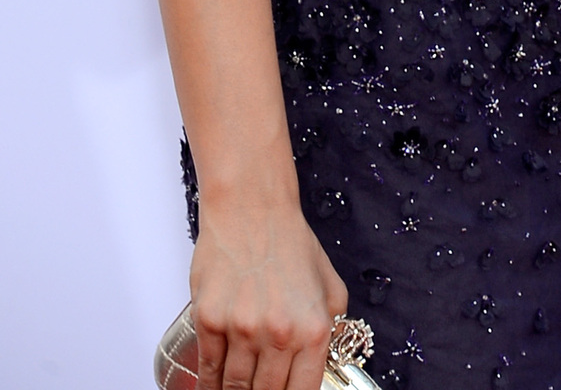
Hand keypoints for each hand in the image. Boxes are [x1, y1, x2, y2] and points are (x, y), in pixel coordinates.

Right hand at [189, 197, 347, 389]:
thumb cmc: (288, 241)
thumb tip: (325, 359)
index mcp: (313, 328)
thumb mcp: (328, 284)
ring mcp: (242, 328)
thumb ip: (332, 326)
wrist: (252, 207)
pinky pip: (208, 369)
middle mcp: (279, 333)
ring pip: (234, 388)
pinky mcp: (209, 320)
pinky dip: (208, 386)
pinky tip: (212, 388)